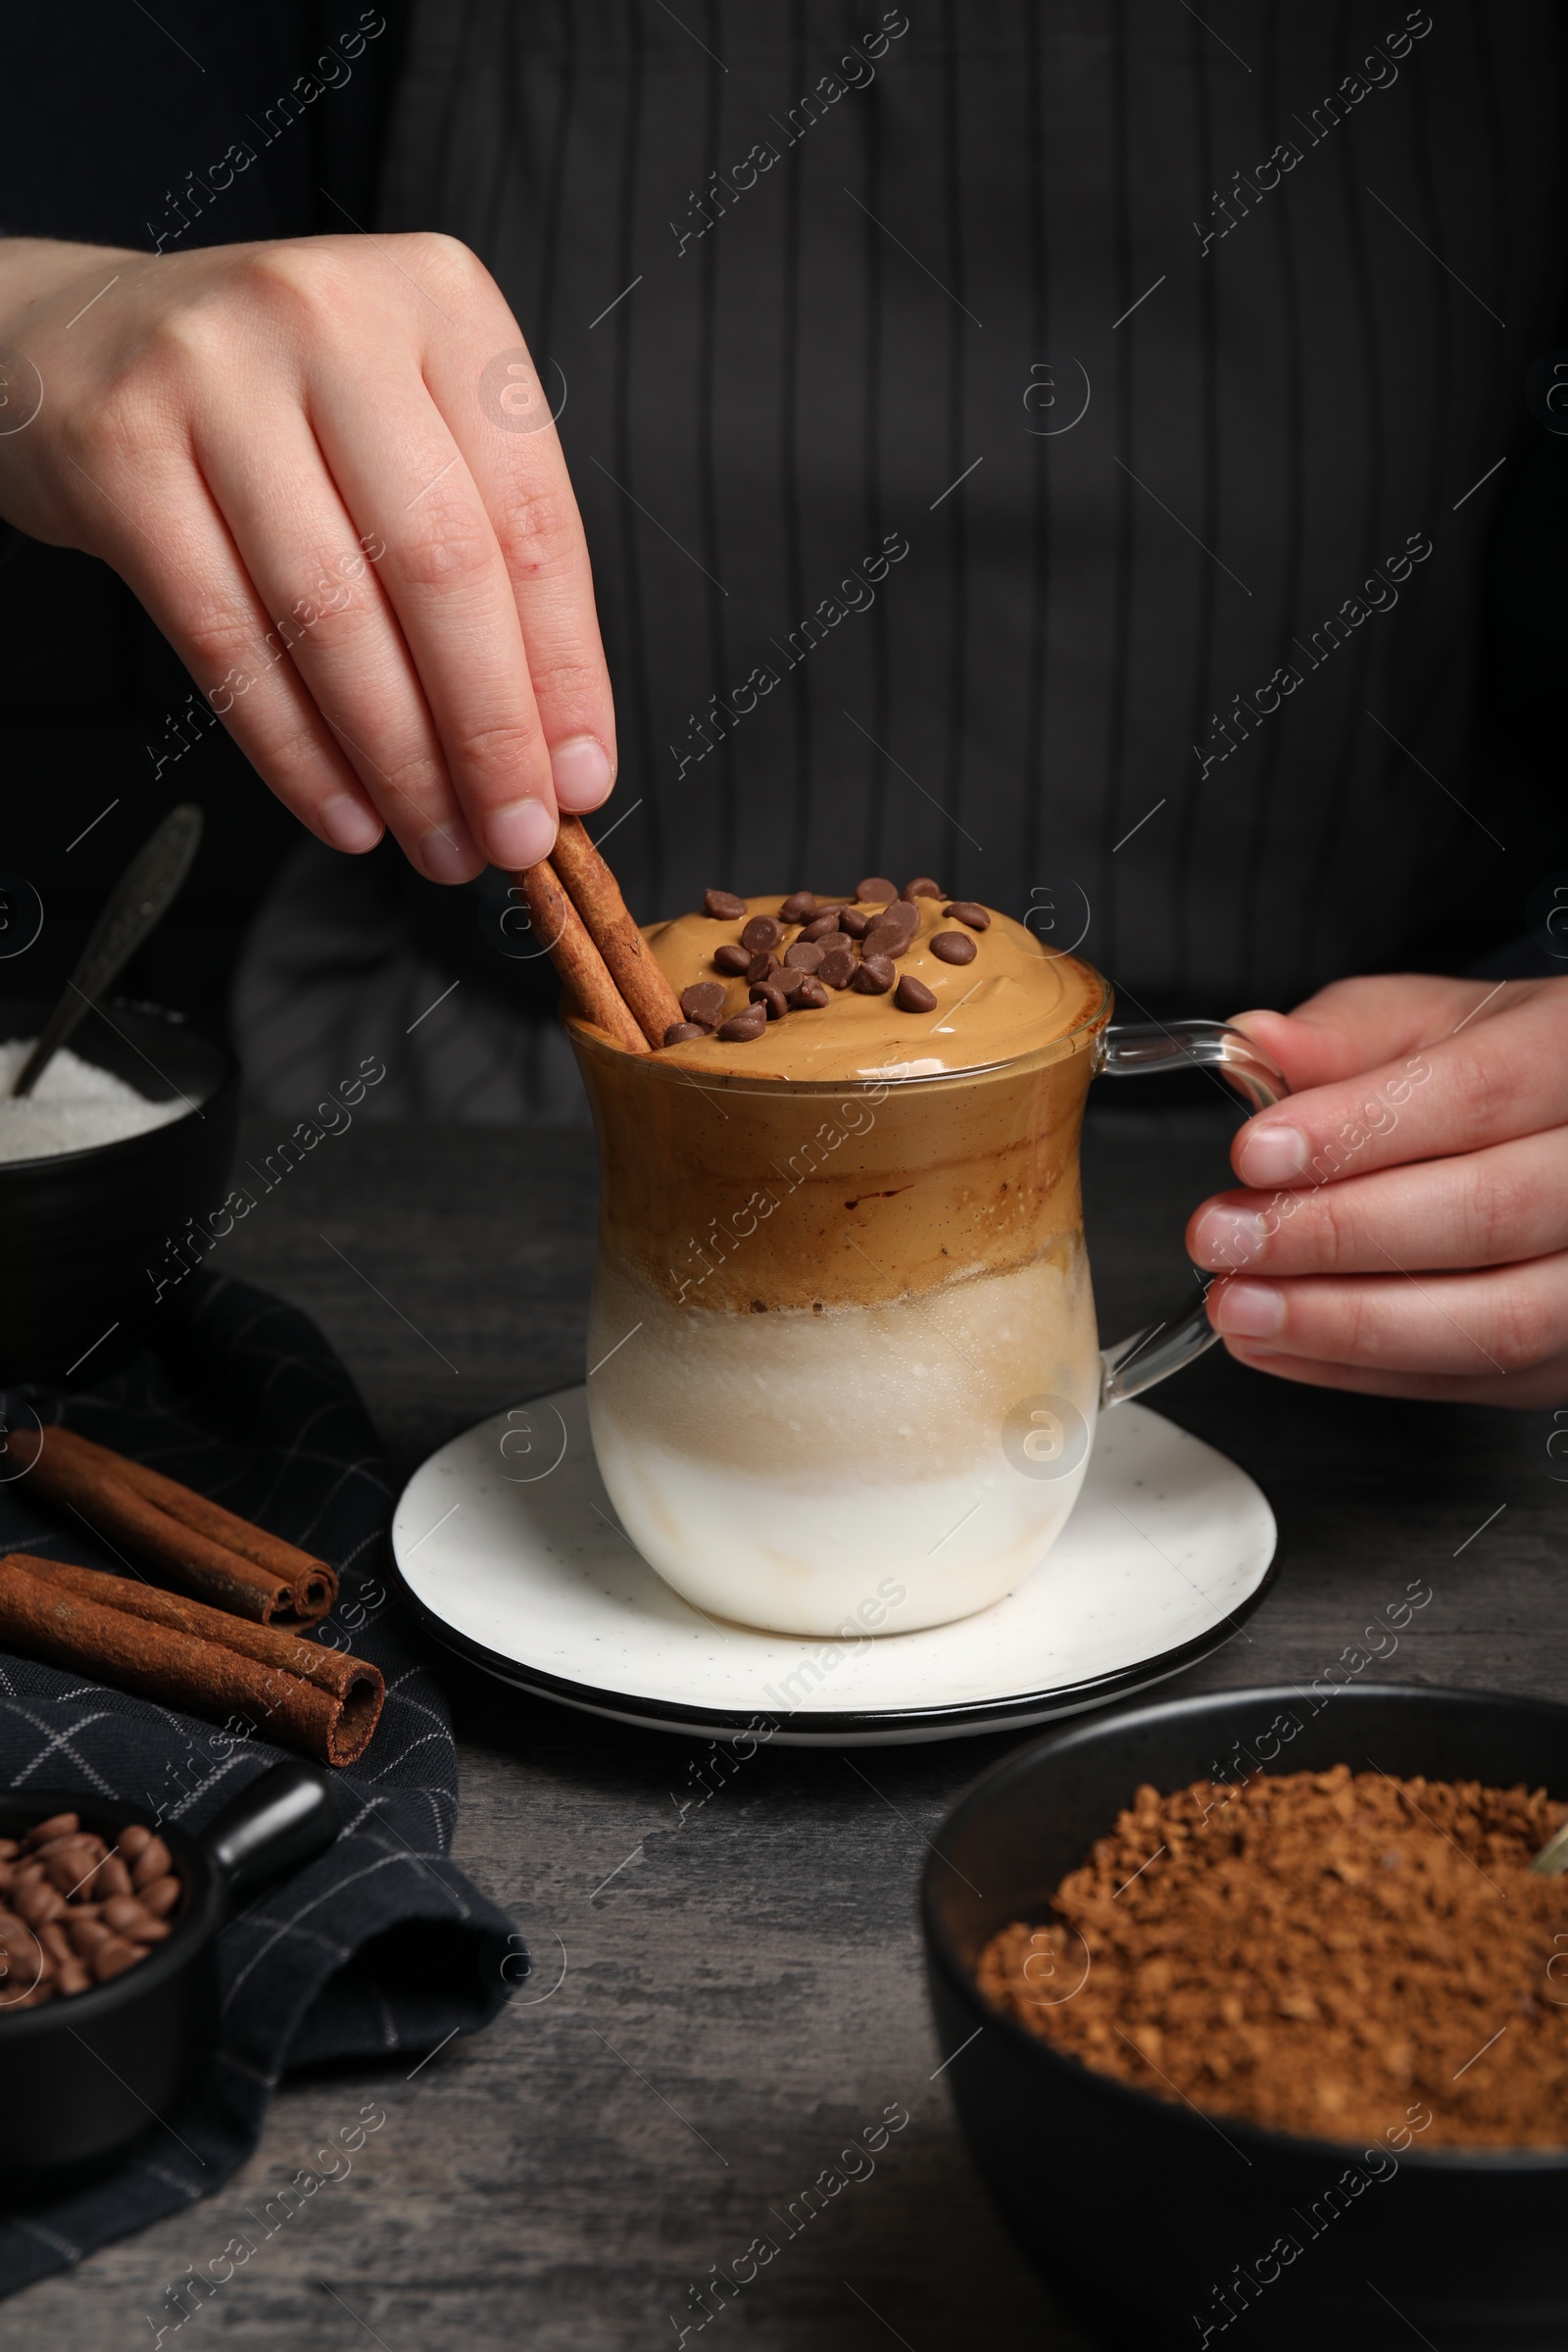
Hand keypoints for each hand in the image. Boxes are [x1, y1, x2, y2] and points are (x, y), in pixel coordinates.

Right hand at [0, 234, 615, 880]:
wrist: (79, 344)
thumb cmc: (282, 407)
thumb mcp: (406, 426)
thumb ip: (488, 558)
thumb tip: (560, 749)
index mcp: (441, 303)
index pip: (530, 517)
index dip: (564, 670)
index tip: (582, 781)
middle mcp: (332, 316)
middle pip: (440, 566)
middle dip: (488, 731)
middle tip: (514, 838)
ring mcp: (215, 376)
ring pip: (332, 613)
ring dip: (398, 760)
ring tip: (437, 844)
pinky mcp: (123, 451)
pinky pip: (227, 639)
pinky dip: (296, 750)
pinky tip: (347, 813)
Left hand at [1185, 974, 1567, 1405]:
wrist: (1562, 1135)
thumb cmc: (1499, 1073)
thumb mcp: (1430, 1023)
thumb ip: (1346, 1034)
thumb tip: (1261, 1045)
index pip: (1481, 1093)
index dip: (1360, 1130)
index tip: (1256, 1154)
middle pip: (1488, 1213)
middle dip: (1335, 1235)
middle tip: (1225, 1238)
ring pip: (1496, 1318)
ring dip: (1345, 1321)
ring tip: (1241, 1304)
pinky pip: (1476, 1378)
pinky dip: (1364, 1369)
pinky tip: (1281, 1342)